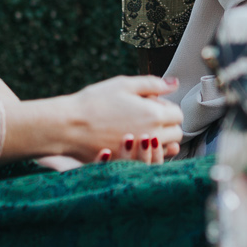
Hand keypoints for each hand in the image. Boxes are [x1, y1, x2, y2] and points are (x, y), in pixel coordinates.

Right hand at [54, 75, 182, 161]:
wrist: (67, 125)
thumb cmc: (93, 102)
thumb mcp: (123, 84)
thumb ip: (153, 83)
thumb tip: (175, 83)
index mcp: (154, 115)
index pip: (178, 115)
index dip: (166, 107)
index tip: (151, 104)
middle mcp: (152, 136)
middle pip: (176, 134)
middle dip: (167, 125)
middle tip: (146, 116)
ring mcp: (141, 153)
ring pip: (163, 150)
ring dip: (158, 140)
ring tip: (138, 129)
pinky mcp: (128, 163)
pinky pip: (148, 162)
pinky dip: (145, 154)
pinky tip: (131, 144)